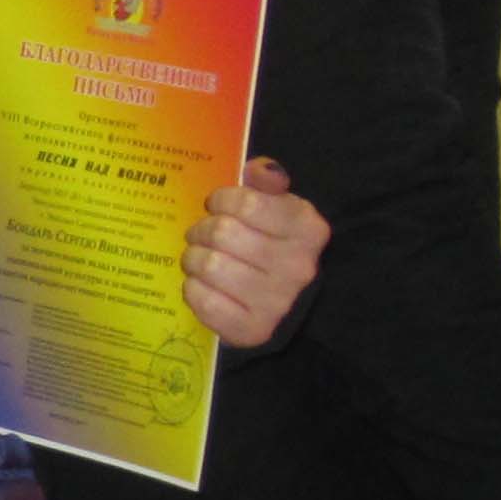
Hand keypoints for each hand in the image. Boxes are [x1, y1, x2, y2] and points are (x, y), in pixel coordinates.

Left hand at [183, 158, 326, 347]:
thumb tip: (259, 169)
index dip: (221, 200)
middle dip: (201, 230)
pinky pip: (202, 300)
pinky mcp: (252, 330)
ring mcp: (276, 302)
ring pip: (207, 265)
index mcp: (307, 229)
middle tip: (203, 235)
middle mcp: (298, 266)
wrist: (288, 306)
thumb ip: (267, 183)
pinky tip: (204, 286)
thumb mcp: (279, 208)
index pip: (244, 202)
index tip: (219, 206)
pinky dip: (193, 290)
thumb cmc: (273, 246)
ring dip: (193, 259)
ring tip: (200, 260)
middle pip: (221, 232)